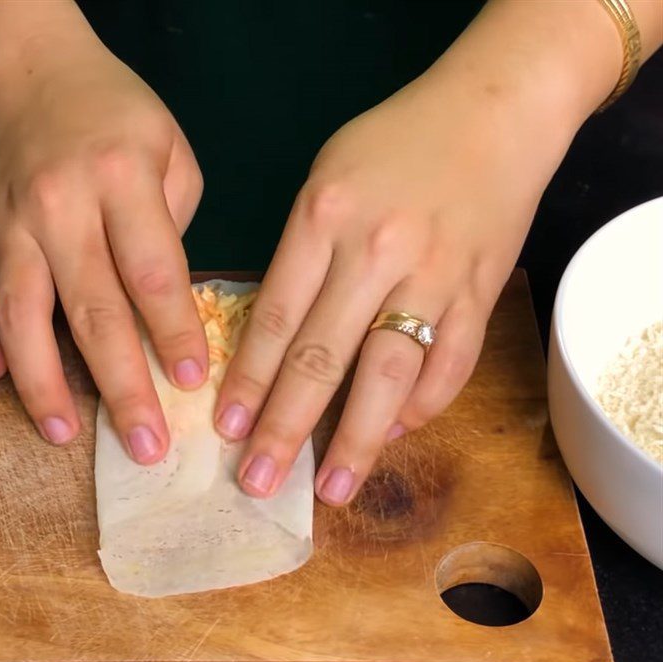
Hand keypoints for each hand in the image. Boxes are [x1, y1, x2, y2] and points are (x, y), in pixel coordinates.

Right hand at [0, 33, 203, 461]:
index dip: (174, 333)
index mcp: (123, 180)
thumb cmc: (120, 119)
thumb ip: (175, 229)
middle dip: (122, 385)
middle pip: (94, 310)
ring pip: (21, 315)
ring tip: (63, 434)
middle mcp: (61, 207)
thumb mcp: (173, 155)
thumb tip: (169, 311)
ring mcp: (11, 225)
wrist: (37, 72)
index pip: (153, 274)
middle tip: (146, 445)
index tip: (192, 384)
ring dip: (41, 381)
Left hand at [215, 65, 576, 504]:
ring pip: (389, 374)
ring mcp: (435, 276)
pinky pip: (451, 365)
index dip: (248, 382)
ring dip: (357, 439)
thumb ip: (301, 253)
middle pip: (322, 357)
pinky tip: (395, 434)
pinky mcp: (482, 292)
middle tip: (258, 481)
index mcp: (323, 218)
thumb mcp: (326, 178)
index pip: (275, 319)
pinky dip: (423, 407)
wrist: (495, 111)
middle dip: (285, 427)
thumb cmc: (396, 143)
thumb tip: (281, 339)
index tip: (226, 430)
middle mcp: (376, 252)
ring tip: (330, 489)